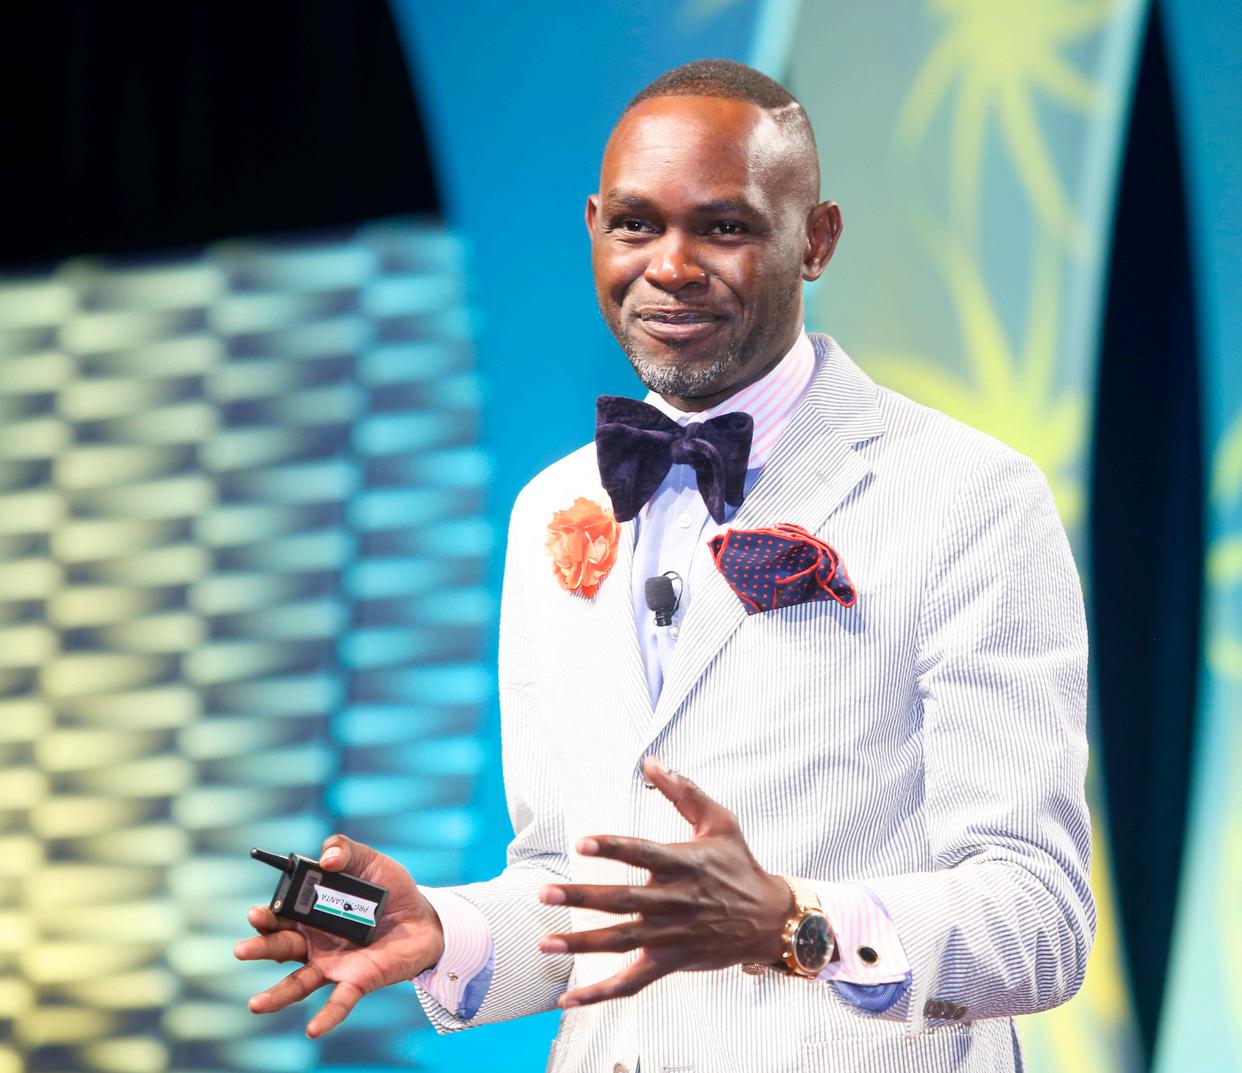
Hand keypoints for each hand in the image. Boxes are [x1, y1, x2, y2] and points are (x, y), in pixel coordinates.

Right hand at [234, 836, 444, 1037]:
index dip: (265, 916)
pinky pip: (339, 1001)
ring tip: (255, 1004)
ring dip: (276, 995)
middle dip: (260, 949)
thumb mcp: (370, 861)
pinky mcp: (357, 980)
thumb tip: (325, 858)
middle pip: (281, 947)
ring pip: (298, 982)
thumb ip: (344, 850)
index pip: (279, 915)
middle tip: (241, 950)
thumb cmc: (391, 889)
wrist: (425, 917)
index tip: (256, 914)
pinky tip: (313, 1029)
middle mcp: (315, 942)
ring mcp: (333, 964)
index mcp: (311, 912)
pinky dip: (326, 1016)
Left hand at [537, 756, 793, 1007]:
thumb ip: (684, 791)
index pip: (643, 853)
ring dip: (581, 943)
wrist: (770, 920)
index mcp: (684, 864)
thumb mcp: (720, 822)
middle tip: (544, 893)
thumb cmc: (739, 865)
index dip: (613, 847)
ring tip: (544, 941)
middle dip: (582, 898)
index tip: (581, 842)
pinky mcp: (671, 962)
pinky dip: (600, 993)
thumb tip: (651, 761)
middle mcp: (675, 901)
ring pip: (621, 942)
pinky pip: (632, 983)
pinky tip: (568, 999)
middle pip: (623, 901)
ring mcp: (672, 936)